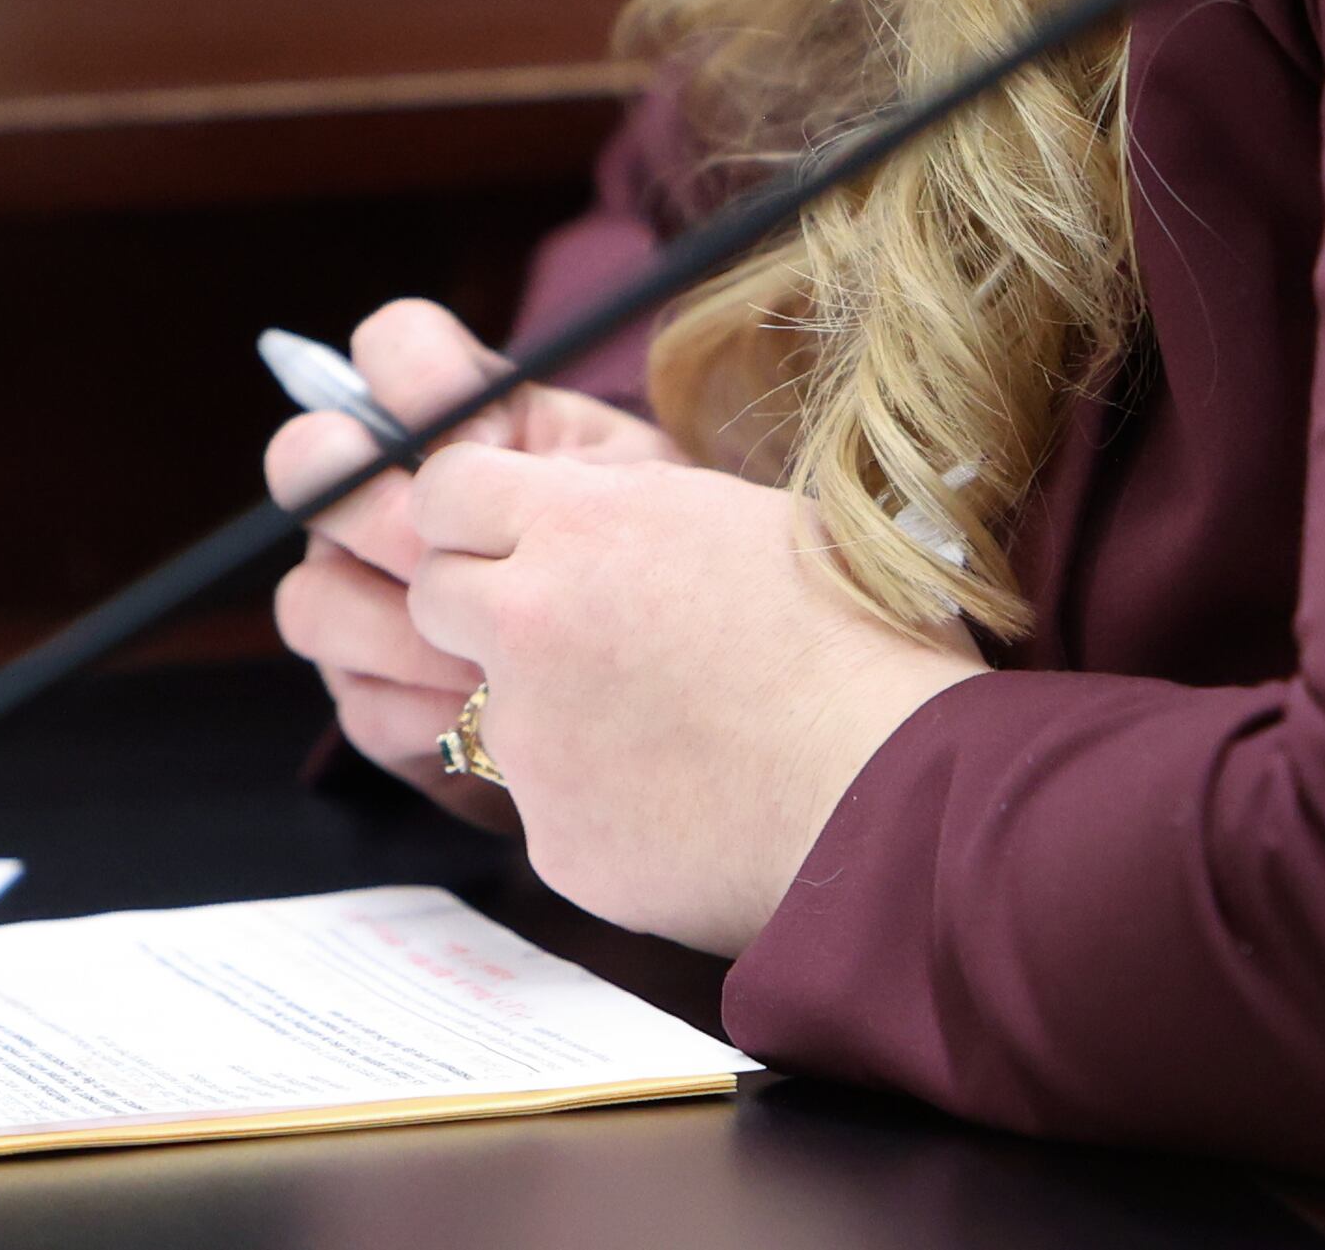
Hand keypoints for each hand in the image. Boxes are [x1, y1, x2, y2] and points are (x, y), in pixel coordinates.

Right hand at [264, 300, 678, 820]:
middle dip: (371, 506)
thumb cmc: (654, 561)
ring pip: (313, 597)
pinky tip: (486, 711)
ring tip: (488, 658)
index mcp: (457, 424)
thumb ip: (562, 456)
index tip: (488, 437)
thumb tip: (481, 443)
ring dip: (402, 628)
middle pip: (306, 461)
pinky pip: (360, 699)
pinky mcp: (369, 696)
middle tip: (450, 550)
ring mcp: (357, 595)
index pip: (395, 346)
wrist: (672, 684)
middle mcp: (380, 498)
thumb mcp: (636, 490)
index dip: (418, 377)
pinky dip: (425, 708)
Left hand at [400, 442, 980, 953]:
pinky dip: (598, 803)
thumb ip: (630, 513)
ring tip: (673, 730)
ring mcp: (530, 739)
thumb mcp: (742, 518)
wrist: (889, 789)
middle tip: (573, 631)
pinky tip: (685, 798)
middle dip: (486, 607)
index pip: (443, 486)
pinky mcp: (550, 837)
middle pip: (434, 594)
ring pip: (493, 709)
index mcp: (580, 525)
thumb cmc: (853, 639)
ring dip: (555, 714)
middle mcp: (529, 623)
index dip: (475, 512)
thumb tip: (583, 510)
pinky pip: (549, 806)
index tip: (509, 534)